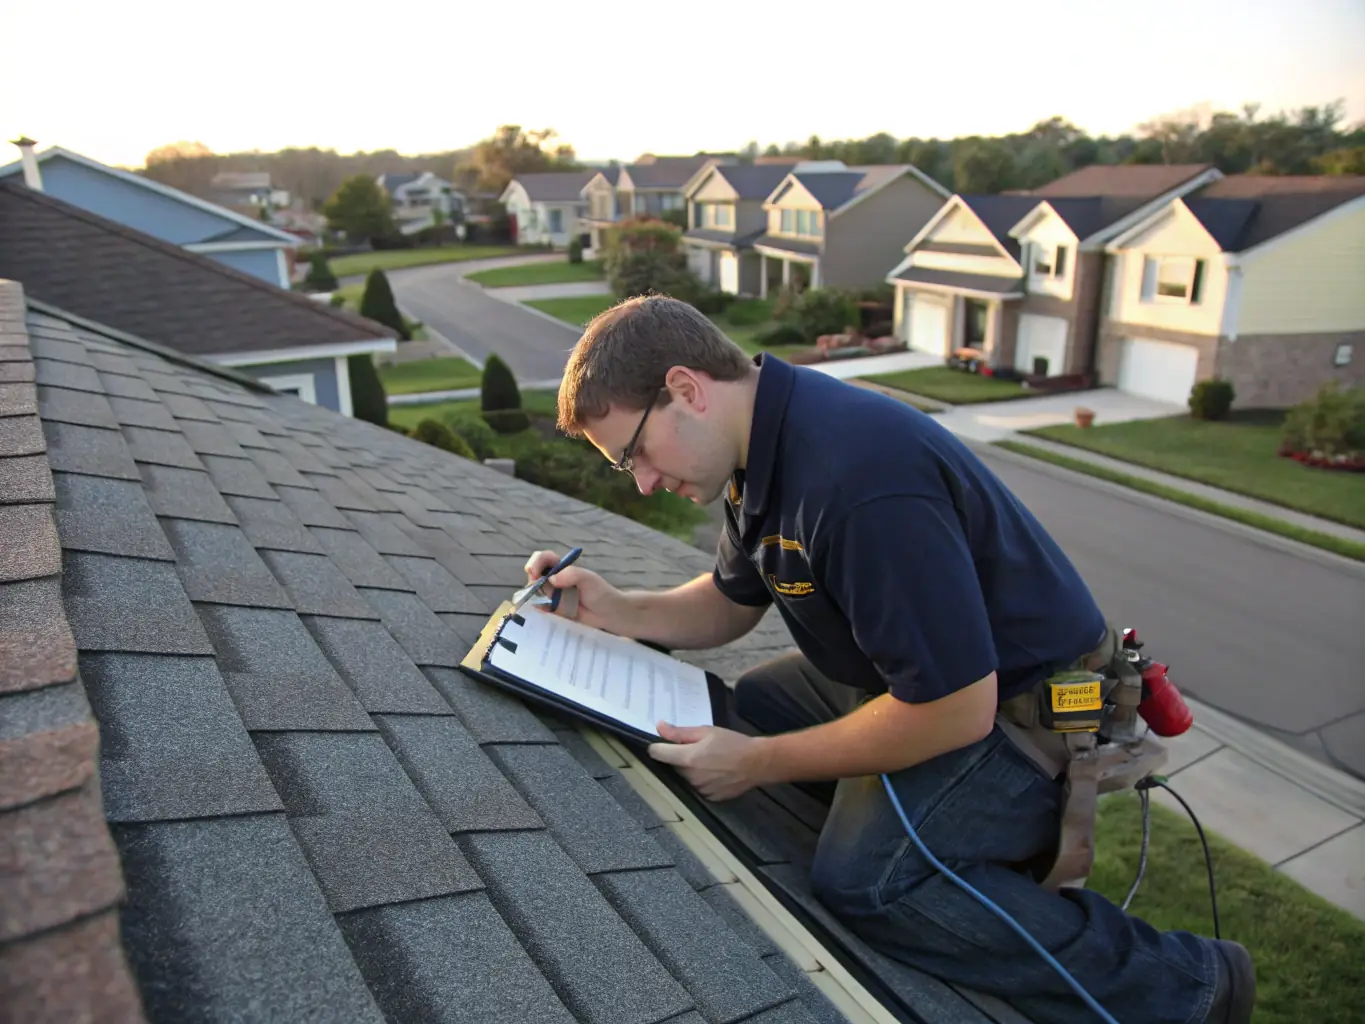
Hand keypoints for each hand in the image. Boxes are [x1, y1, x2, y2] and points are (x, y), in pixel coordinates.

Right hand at [523, 549, 631, 633]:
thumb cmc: (601, 593)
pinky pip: (540, 608)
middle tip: (534, 589)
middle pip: (534, 575)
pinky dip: (538, 609)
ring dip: (534, 596)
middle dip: (532, 581)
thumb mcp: (588, 579)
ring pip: (534, 593)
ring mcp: (553, 596)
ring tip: (543, 603)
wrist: (609, 614)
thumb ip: (572, 575)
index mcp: (562, 568)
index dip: (536, 562)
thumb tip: (552, 579)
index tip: (534, 572)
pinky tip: (543, 611)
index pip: (543, 559)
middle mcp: (554, 580)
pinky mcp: (554, 610)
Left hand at [647, 723, 769, 801]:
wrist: (757, 763)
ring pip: (685, 777)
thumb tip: (659, 727)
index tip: (661, 743)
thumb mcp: (706, 731)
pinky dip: (702, 780)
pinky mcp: (709, 797)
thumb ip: (680, 732)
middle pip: (672, 765)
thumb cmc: (733, 743)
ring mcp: (699, 790)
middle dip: (679, 757)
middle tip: (697, 748)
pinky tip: (715, 772)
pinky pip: (697, 787)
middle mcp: (690, 777)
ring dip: (691, 769)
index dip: (656, 747)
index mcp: (688, 758)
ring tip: (710, 760)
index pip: (657, 754)